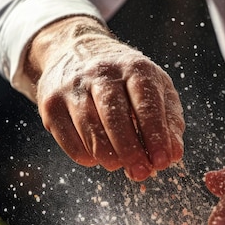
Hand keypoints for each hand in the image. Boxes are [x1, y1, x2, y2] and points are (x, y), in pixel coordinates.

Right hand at [25, 16, 184, 180]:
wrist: (76, 52)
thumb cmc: (125, 80)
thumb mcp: (155, 88)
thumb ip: (169, 122)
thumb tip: (173, 154)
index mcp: (134, 68)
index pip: (146, 103)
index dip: (156, 135)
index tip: (163, 160)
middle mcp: (101, 73)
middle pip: (115, 117)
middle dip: (131, 150)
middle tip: (142, 172)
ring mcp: (72, 87)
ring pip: (90, 129)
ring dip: (108, 155)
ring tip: (120, 165)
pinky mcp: (51, 103)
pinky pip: (68, 139)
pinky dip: (85, 156)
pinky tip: (97, 158)